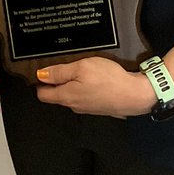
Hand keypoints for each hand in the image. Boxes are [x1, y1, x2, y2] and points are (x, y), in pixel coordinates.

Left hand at [35, 57, 155, 117]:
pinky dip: (83, 88)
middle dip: (54, 83)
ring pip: (70, 96)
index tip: (40, 71)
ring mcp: (86, 108)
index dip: (39, 83)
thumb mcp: (81, 67)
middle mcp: (74, 105)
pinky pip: (84, 97)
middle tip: (57, 66)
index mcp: (66, 96)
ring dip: (70, 84)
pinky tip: (91, 79)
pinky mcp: (98, 107)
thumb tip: (40, 76)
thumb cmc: (108, 79)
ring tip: (75, 70)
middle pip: (56, 95)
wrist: (134, 95)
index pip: (43, 94)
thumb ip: (59, 72)